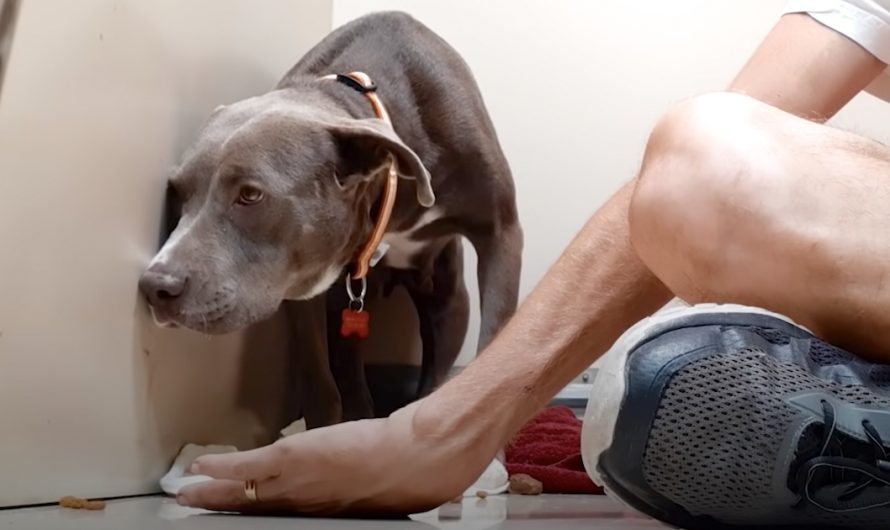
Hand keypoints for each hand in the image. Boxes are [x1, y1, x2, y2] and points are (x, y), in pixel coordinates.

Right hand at [176, 399, 499, 515]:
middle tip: (192, 510)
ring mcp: (296, 482)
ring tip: (187, 493)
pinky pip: (250, 466)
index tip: (240, 517)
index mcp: (322, 514)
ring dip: (212, 493)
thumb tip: (347, 486)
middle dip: (221, 511)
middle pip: (254, 512)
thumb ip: (356, 492)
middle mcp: (303, 507)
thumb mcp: (378, 493)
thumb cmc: (404, 476)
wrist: (414, 459)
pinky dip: (224, 468)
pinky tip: (203, 467)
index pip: (281, 518)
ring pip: (245, 492)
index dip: (257, 518)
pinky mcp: (293, 459)